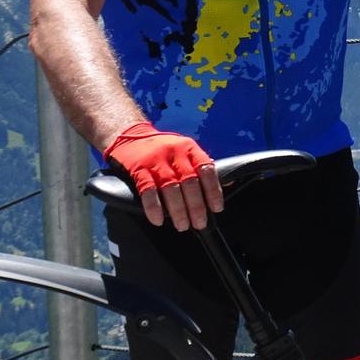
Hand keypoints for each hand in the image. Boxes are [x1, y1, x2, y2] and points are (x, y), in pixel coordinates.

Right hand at [103, 121, 223, 230]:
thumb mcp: (185, 150)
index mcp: (189, 148)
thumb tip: (230, 183)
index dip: (213, 191)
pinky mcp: (138, 168)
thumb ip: (202, 166)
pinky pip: (147, 190)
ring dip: (178, 210)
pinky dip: (154, 207)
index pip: (206, 170)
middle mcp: (175, 152)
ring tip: (182, 225)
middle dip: (196, 206)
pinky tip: (158, 219)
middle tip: (199, 223)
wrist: (129, 134)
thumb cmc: (162, 147)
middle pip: (189, 182)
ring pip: (170, 187)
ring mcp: (156, 160)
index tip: (216, 208)